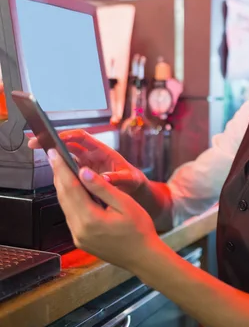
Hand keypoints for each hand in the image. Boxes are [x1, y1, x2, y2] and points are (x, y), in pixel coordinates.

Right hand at [28, 129, 145, 196]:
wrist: (135, 190)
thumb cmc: (134, 180)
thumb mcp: (130, 178)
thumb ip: (118, 178)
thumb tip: (105, 179)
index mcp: (102, 151)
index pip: (82, 138)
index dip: (68, 136)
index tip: (56, 138)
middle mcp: (93, 155)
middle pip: (69, 143)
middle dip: (53, 141)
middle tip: (36, 141)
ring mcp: (87, 164)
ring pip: (67, 155)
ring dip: (54, 153)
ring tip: (38, 151)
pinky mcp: (84, 174)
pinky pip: (69, 168)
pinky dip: (60, 168)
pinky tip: (51, 170)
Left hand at [47, 148, 160, 273]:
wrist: (143, 257)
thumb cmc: (139, 230)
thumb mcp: (124, 204)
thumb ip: (102, 188)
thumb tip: (82, 171)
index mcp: (90, 219)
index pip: (70, 187)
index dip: (61, 168)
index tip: (54, 153)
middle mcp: (79, 230)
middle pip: (63, 196)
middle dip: (58, 174)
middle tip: (55, 156)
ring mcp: (78, 237)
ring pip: (65, 206)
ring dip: (63, 186)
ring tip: (62, 168)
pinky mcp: (80, 240)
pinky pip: (70, 215)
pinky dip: (70, 200)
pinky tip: (73, 189)